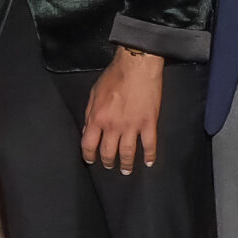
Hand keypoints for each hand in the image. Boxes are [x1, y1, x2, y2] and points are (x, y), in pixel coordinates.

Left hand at [81, 48, 163, 172]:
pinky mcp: (149, 123)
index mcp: (97, 118)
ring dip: (126, 164)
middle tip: (109, 166)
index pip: (89, 144)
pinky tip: (149, 162)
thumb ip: (89, 114)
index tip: (91, 159)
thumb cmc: (114, 76)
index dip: (89, 155)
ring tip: (126, 170)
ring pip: (128, 152)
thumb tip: (87, 131)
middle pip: (108, 152)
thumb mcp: (94, 93)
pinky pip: (150, 144)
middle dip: (108, 162)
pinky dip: (150, 155)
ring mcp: (132, 126)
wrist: (136, 66)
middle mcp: (113, 126)